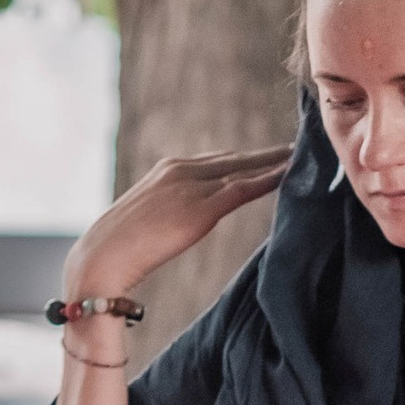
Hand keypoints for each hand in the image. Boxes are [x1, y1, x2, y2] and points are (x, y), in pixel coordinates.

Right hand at [61, 144, 299, 311]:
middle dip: (266, 154)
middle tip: (297, 147)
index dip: (246, 158)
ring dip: (274, 162)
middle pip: (235, 158)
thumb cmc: (121, 249)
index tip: (271, 155)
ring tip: (301, 156)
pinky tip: (289, 174)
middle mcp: (182, 169)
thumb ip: (174, 212)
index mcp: (169, 170)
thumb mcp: (151, 220)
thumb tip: (186, 221)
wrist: (103, 257)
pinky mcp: (200, 207)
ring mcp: (191, 185)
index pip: (218, 160)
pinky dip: (268, 179)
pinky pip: (243, 188)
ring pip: (243, 168)